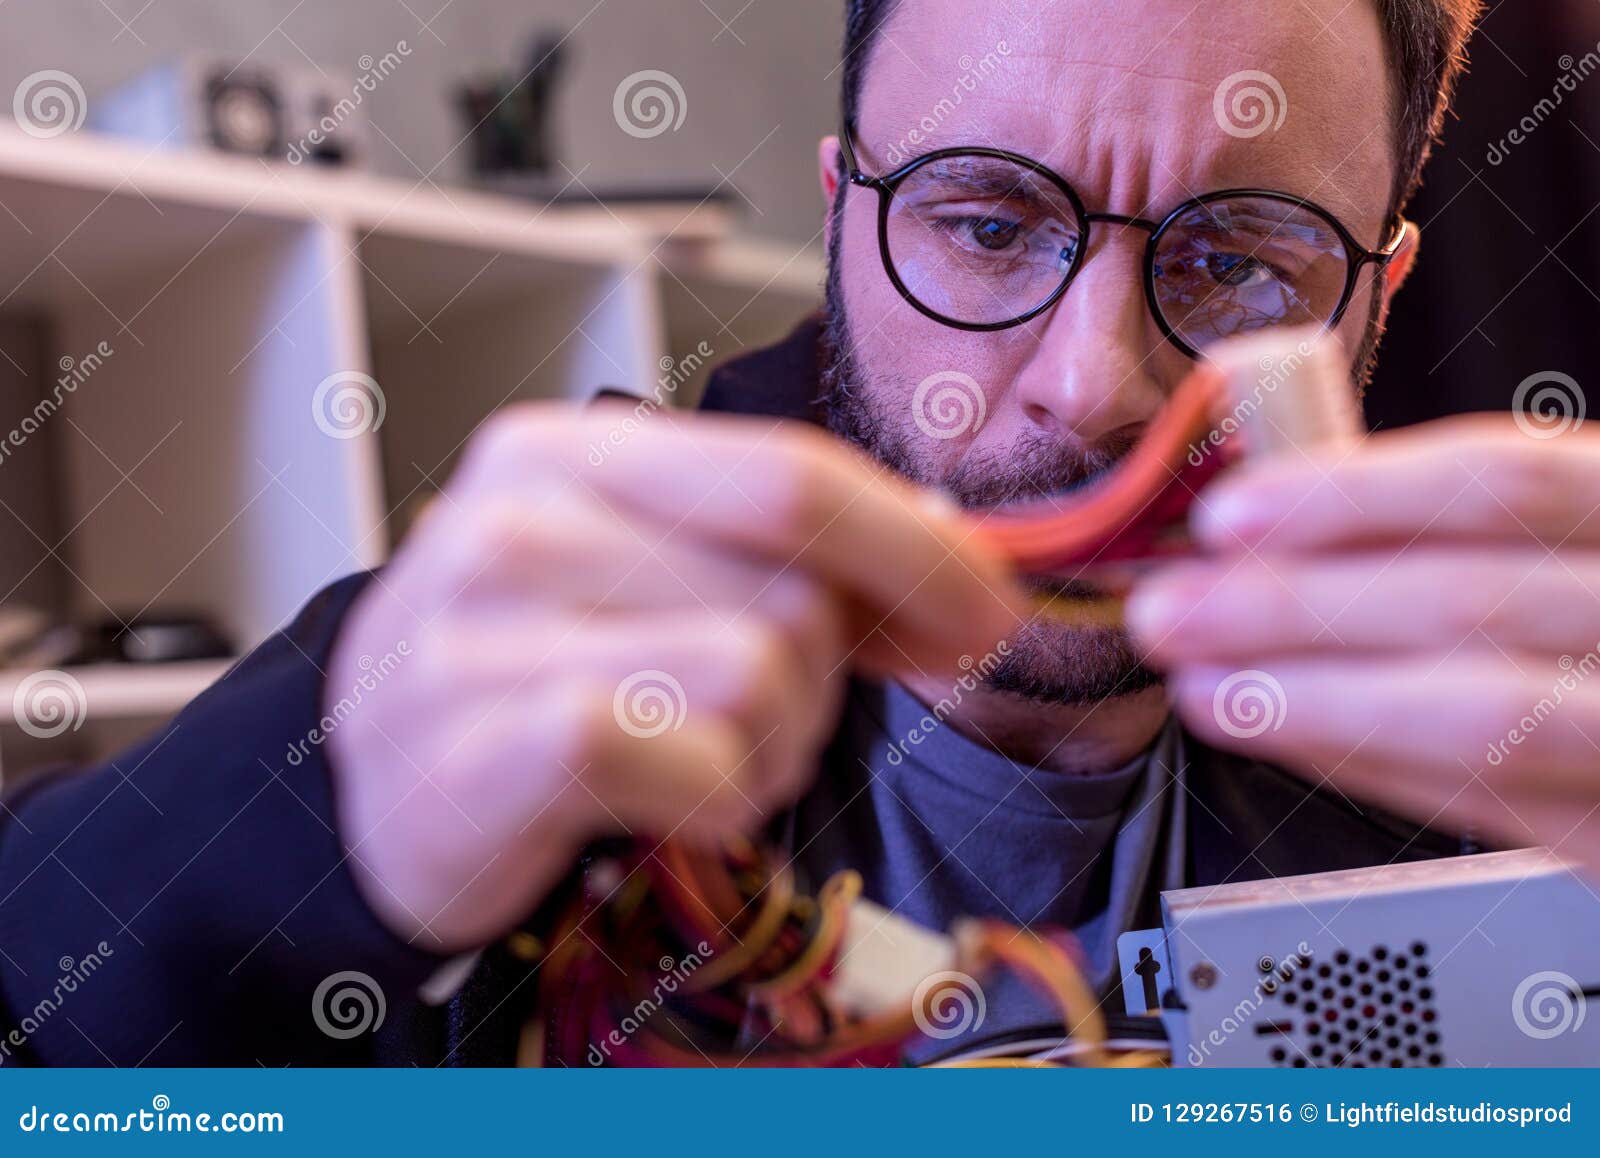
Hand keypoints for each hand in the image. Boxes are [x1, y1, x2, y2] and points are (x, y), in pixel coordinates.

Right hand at [325, 405, 1022, 950]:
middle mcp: (521, 515)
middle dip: (823, 680)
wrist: (372, 791)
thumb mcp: (649, 579)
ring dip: (767, 749)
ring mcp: (485, 624)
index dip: (914, 548)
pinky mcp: (480, 739)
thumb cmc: (532, 678)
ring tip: (697, 761)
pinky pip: (692, 760)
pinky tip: (667, 805)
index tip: (986, 611)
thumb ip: (784, 555)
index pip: (791, 474)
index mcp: (573, 450)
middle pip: (792, 590)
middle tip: (762, 722)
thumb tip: (951, 556)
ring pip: (757, 675)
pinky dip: (714, 802)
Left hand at [1127, 413, 1599, 875]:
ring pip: (1477, 719)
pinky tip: (1278, 735)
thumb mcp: (1535, 533)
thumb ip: (1419, 520)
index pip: (1502, 478)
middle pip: (1467, 602)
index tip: (1224, 516)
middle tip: (1167, 614)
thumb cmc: (1578, 604)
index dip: (1351, 496)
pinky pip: (1479, 804)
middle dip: (1288, 609)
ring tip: (1202, 685)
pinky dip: (1360, 763)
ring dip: (1309, 700)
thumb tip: (1251, 523)